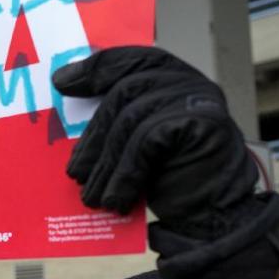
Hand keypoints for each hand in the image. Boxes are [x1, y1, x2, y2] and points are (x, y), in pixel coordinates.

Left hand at [53, 46, 278, 278]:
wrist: (217, 219)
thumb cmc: (175, 183)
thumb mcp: (140, 146)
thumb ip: (120, 122)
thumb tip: (70, 115)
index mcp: (174, 80)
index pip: (132, 60)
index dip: (96, 68)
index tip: (61, 83)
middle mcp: (190, 82)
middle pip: (126, 90)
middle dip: (94, 134)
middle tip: (74, 172)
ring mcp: (199, 98)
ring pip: (132, 119)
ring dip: (105, 163)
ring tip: (91, 196)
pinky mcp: (201, 121)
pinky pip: (145, 141)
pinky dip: (124, 174)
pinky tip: (115, 200)